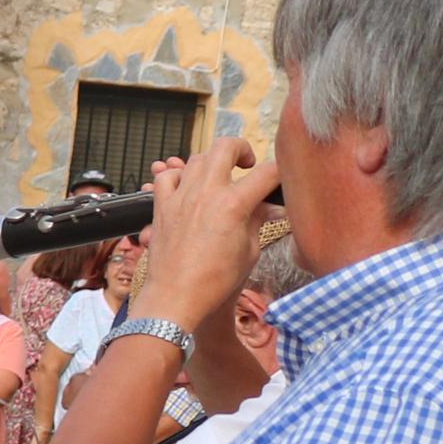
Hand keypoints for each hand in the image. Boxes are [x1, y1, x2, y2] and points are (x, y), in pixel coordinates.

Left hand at [133, 132, 279, 335]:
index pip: (267, 173)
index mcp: (233, 204)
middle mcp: (205, 193)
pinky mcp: (161, 207)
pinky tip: (187, 187)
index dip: (280, 174)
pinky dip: (178, 175)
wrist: (176, 297)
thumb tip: (270, 207)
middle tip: (247, 164)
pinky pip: (166, 177)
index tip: (281, 180)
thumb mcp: (249, 251)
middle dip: (242, 149)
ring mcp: (180, 197)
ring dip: (212, 162)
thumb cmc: (215, 281)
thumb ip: (258, 220)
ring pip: (196, 158)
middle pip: (225, 147)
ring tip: (220, 177)